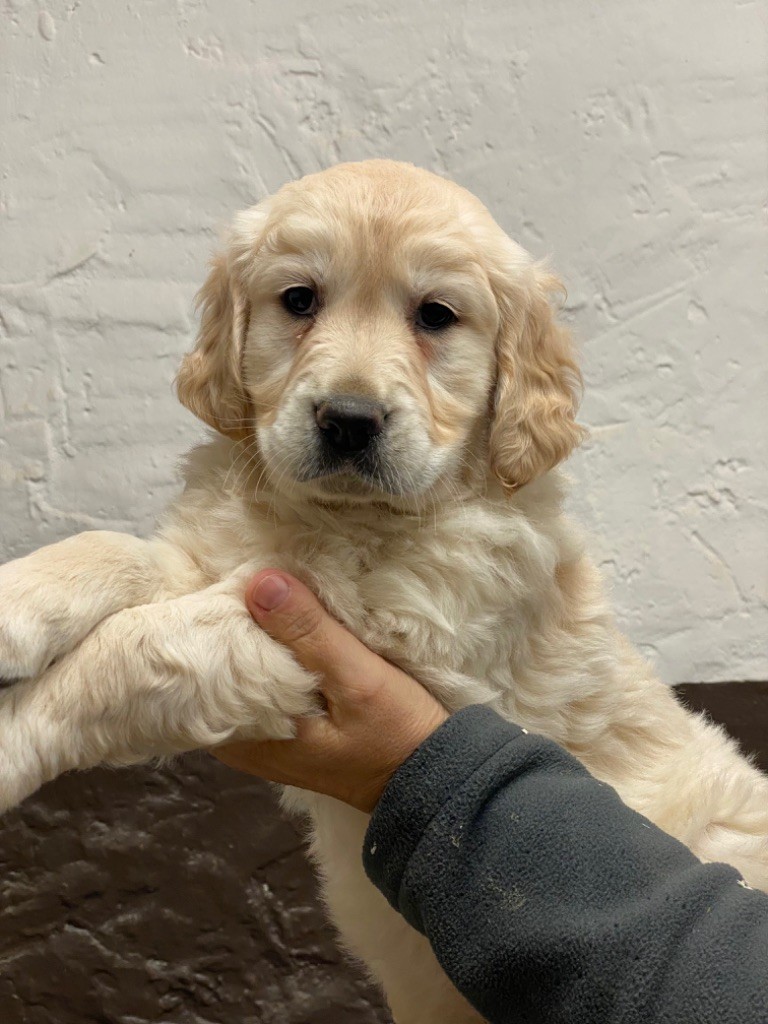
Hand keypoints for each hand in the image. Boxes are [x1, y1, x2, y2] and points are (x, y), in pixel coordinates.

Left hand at [212, 571, 448, 812]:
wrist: (430, 777)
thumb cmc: (395, 734)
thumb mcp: (358, 678)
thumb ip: (310, 633)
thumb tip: (259, 582)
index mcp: (246, 735)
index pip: (206, 665)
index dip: (216, 617)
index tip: (232, 575)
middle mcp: (241, 738)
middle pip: (217, 667)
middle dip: (231, 621)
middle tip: (247, 571)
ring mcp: (260, 732)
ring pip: (238, 670)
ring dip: (251, 632)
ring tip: (263, 585)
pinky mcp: (282, 724)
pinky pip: (259, 677)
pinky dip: (269, 648)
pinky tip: (282, 620)